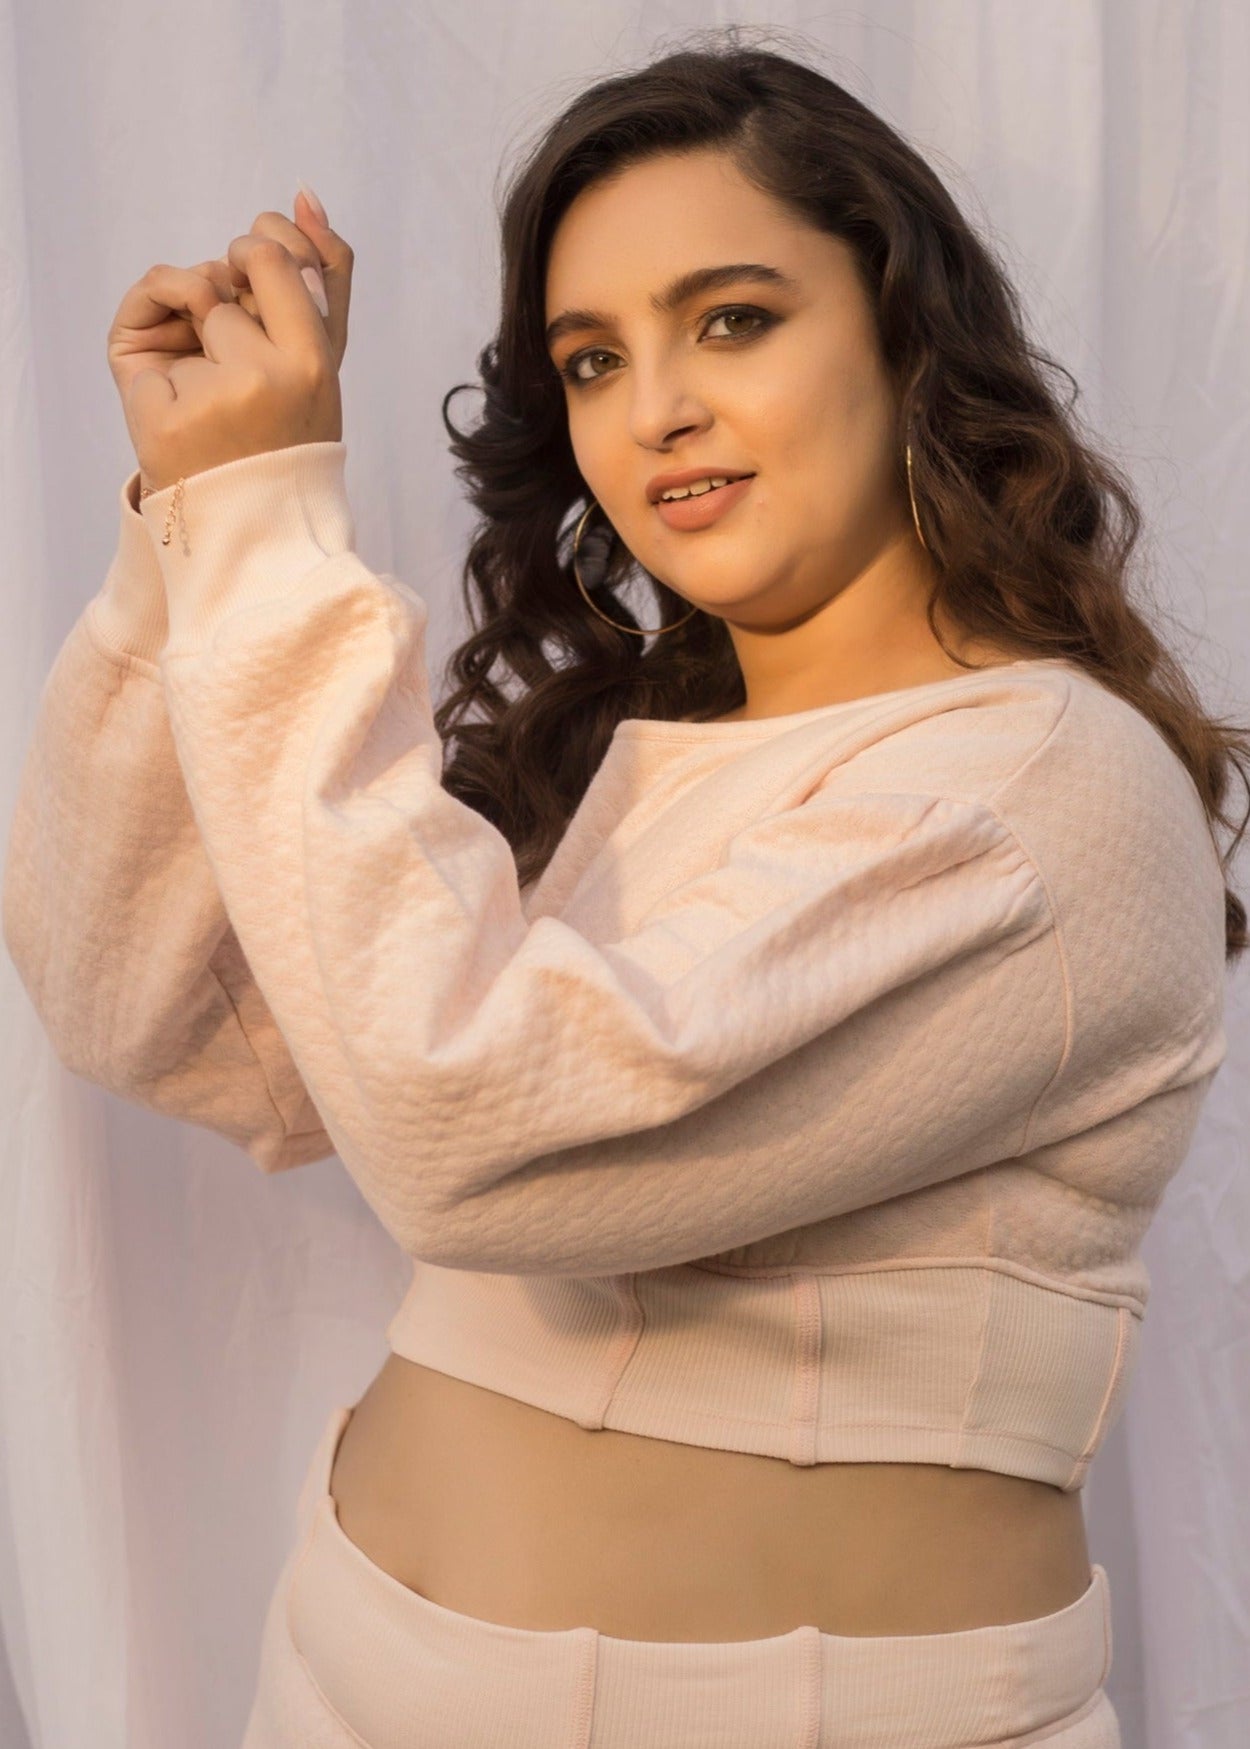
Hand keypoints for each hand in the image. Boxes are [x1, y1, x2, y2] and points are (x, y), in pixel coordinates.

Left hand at [107, 193, 353, 492]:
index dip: (274, 246)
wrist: (241, 514)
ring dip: (196, 315)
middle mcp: (288, 377)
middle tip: (226, 322)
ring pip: (208, 291)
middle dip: (235, 273)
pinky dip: (153, 329)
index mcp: (321, 366)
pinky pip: (153, 316)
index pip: (308, 262)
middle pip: (258, 261)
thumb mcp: (309, 356)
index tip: (257, 271)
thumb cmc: (276, 430)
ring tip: (205, 373)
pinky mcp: (176, 415)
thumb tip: (306, 193)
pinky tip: (170, 378)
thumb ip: (319, 276)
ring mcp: (232, 394)